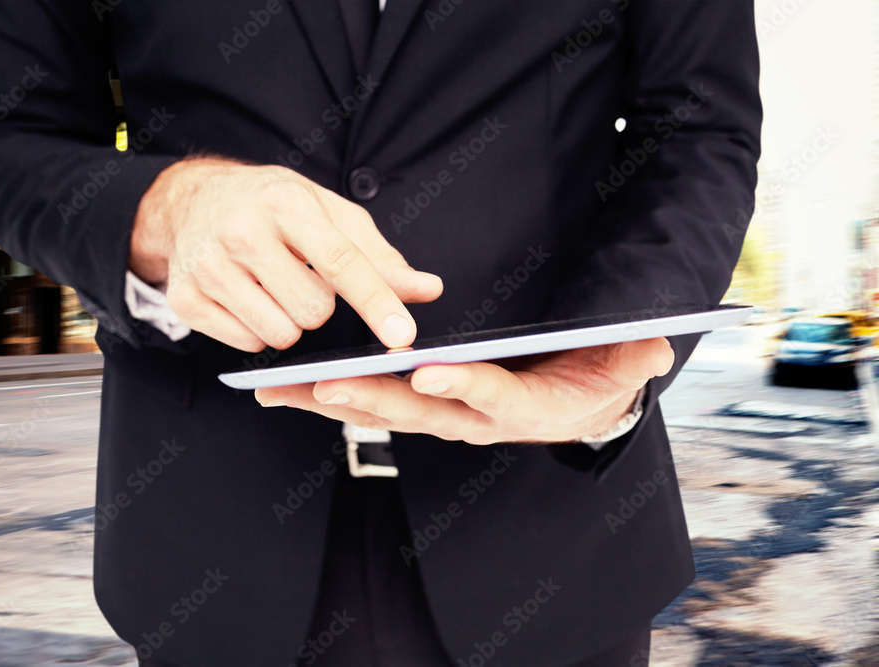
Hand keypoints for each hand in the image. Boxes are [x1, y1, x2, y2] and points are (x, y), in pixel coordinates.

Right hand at [129, 157, 442, 351]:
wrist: (192, 201)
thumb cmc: (272, 207)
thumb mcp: (328, 213)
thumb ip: (379, 256)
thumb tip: (427, 290)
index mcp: (285, 203)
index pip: (341, 261)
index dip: (377, 301)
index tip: (403, 334)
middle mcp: (242, 231)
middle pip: (313, 311)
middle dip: (319, 307)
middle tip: (302, 279)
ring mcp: (208, 267)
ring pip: (280, 335)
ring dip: (289, 322)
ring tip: (273, 289)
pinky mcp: (186, 298)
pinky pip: (248, 344)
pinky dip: (257, 331)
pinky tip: (247, 299)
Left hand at [254, 338, 674, 444]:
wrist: (575, 403)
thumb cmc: (593, 378)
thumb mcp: (624, 366)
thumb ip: (632, 357)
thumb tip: (653, 346)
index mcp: (520, 407)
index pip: (490, 397)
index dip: (463, 386)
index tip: (430, 373)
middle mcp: (473, 419)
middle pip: (418, 410)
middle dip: (371, 398)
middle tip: (327, 383)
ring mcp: (443, 416)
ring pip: (381, 410)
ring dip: (330, 400)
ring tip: (279, 388)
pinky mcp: (422, 407)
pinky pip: (371, 404)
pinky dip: (329, 398)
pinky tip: (288, 389)